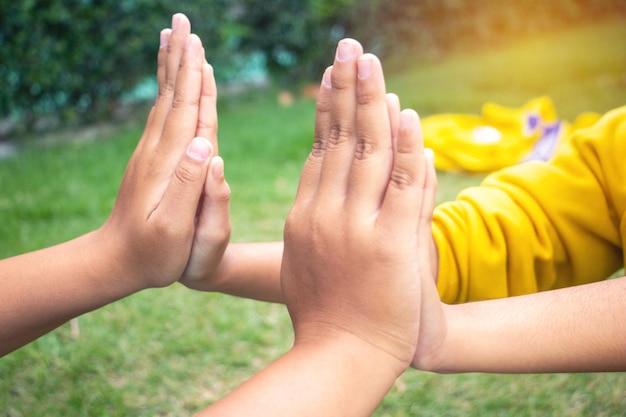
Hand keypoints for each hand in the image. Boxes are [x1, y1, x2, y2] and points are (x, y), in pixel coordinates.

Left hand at [97, 14, 216, 288]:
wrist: (117, 261)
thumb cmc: (154, 253)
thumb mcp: (176, 229)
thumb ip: (192, 187)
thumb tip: (206, 144)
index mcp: (169, 164)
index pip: (185, 112)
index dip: (193, 77)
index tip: (196, 43)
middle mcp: (158, 151)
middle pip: (172, 96)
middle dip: (180, 59)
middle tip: (182, 22)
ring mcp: (152, 153)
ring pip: (165, 100)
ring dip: (172, 68)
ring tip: (175, 39)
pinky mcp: (151, 160)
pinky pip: (162, 116)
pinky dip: (169, 92)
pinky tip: (171, 83)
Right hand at [280, 38, 435, 372]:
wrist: (343, 355)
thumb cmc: (325, 310)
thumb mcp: (306, 256)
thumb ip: (314, 211)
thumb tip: (320, 164)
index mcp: (304, 215)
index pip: (321, 150)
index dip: (327, 109)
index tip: (332, 76)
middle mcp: (325, 214)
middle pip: (340, 140)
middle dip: (346, 89)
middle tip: (350, 48)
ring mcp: (356, 227)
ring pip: (368, 154)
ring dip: (371, 103)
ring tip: (371, 61)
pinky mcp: (390, 244)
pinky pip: (400, 186)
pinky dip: (404, 148)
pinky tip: (405, 114)